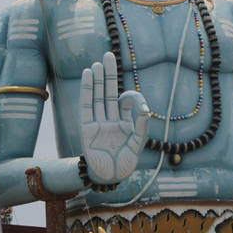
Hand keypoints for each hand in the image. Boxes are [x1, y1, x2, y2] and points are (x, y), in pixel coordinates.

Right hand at [80, 52, 149, 184]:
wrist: (110, 177)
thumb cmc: (126, 163)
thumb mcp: (138, 143)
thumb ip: (142, 126)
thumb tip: (146, 110)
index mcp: (124, 122)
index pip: (125, 100)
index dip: (132, 96)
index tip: (138, 104)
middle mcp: (111, 119)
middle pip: (108, 91)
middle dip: (109, 74)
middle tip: (108, 55)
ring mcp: (98, 122)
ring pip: (98, 96)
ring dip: (98, 80)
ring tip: (97, 63)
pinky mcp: (87, 128)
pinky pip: (86, 106)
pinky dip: (87, 90)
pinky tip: (89, 76)